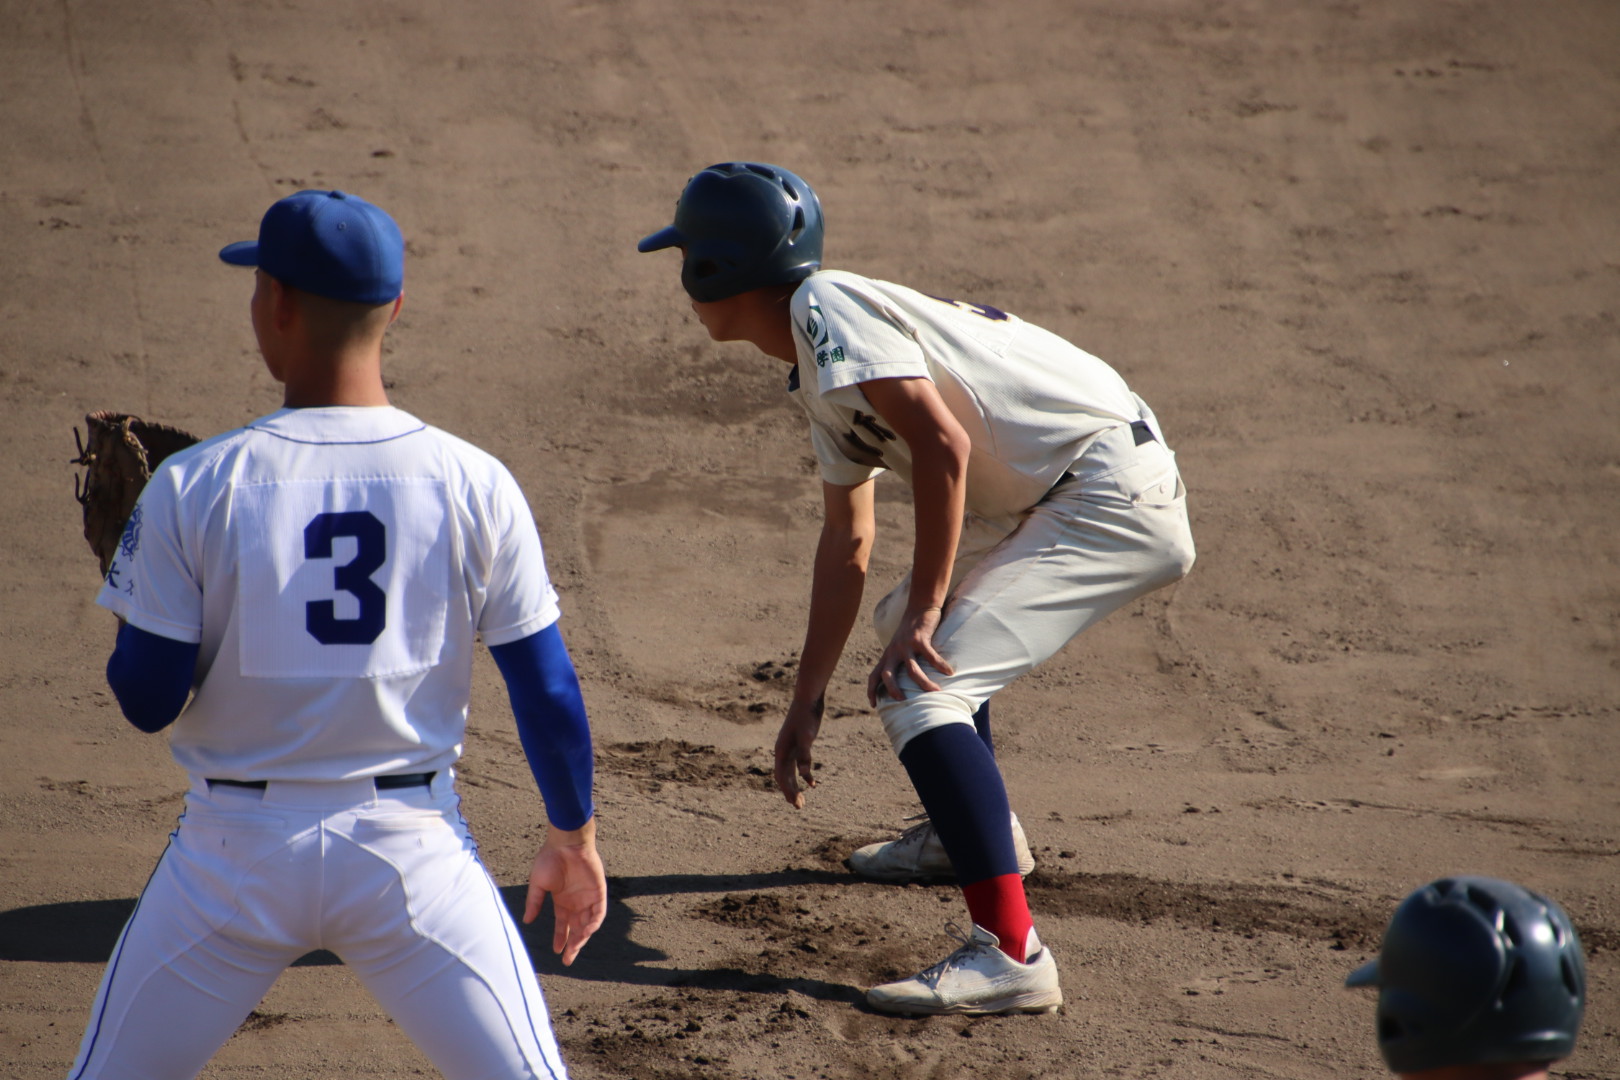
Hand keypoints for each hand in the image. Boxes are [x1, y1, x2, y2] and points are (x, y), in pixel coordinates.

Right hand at [524, 819, 606, 965]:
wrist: (565, 841)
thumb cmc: (550, 858)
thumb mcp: (538, 884)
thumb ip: (534, 902)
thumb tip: (527, 921)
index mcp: (562, 900)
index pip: (563, 924)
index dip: (561, 938)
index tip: (557, 952)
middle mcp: (576, 901)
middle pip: (577, 928)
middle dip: (573, 944)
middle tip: (568, 960)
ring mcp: (588, 897)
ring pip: (588, 923)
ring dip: (583, 937)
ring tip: (575, 948)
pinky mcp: (598, 891)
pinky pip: (599, 912)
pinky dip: (594, 923)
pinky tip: (586, 932)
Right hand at [774, 696, 824, 808]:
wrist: (808, 700)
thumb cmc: (806, 717)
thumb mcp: (806, 736)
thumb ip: (804, 756)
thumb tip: (804, 775)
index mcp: (781, 751)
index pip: (782, 776)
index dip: (788, 790)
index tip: (795, 803)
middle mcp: (783, 751)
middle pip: (784, 777)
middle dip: (790, 792)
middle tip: (798, 807)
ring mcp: (791, 748)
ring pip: (791, 773)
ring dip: (796, 787)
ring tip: (801, 801)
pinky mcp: (799, 745)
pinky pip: (800, 765)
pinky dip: (805, 776)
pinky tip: (812, 784)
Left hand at [867, 605, 953, 704]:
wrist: (919, 607)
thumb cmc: (911, 631)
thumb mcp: (899, 647)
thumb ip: (898, 661)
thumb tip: (904, 681)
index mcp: (887, 655)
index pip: (874, 675)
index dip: (871, 690)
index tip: (872, 705)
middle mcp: (893, 651)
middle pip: (887, 675)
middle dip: (893, 690)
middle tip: (903, 701)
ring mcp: (906, 645)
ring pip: (912, 670)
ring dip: (924, 683)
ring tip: (936, 692)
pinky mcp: (920, 639)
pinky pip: (930, 656)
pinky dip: (940, 665)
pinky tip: (950, 672)